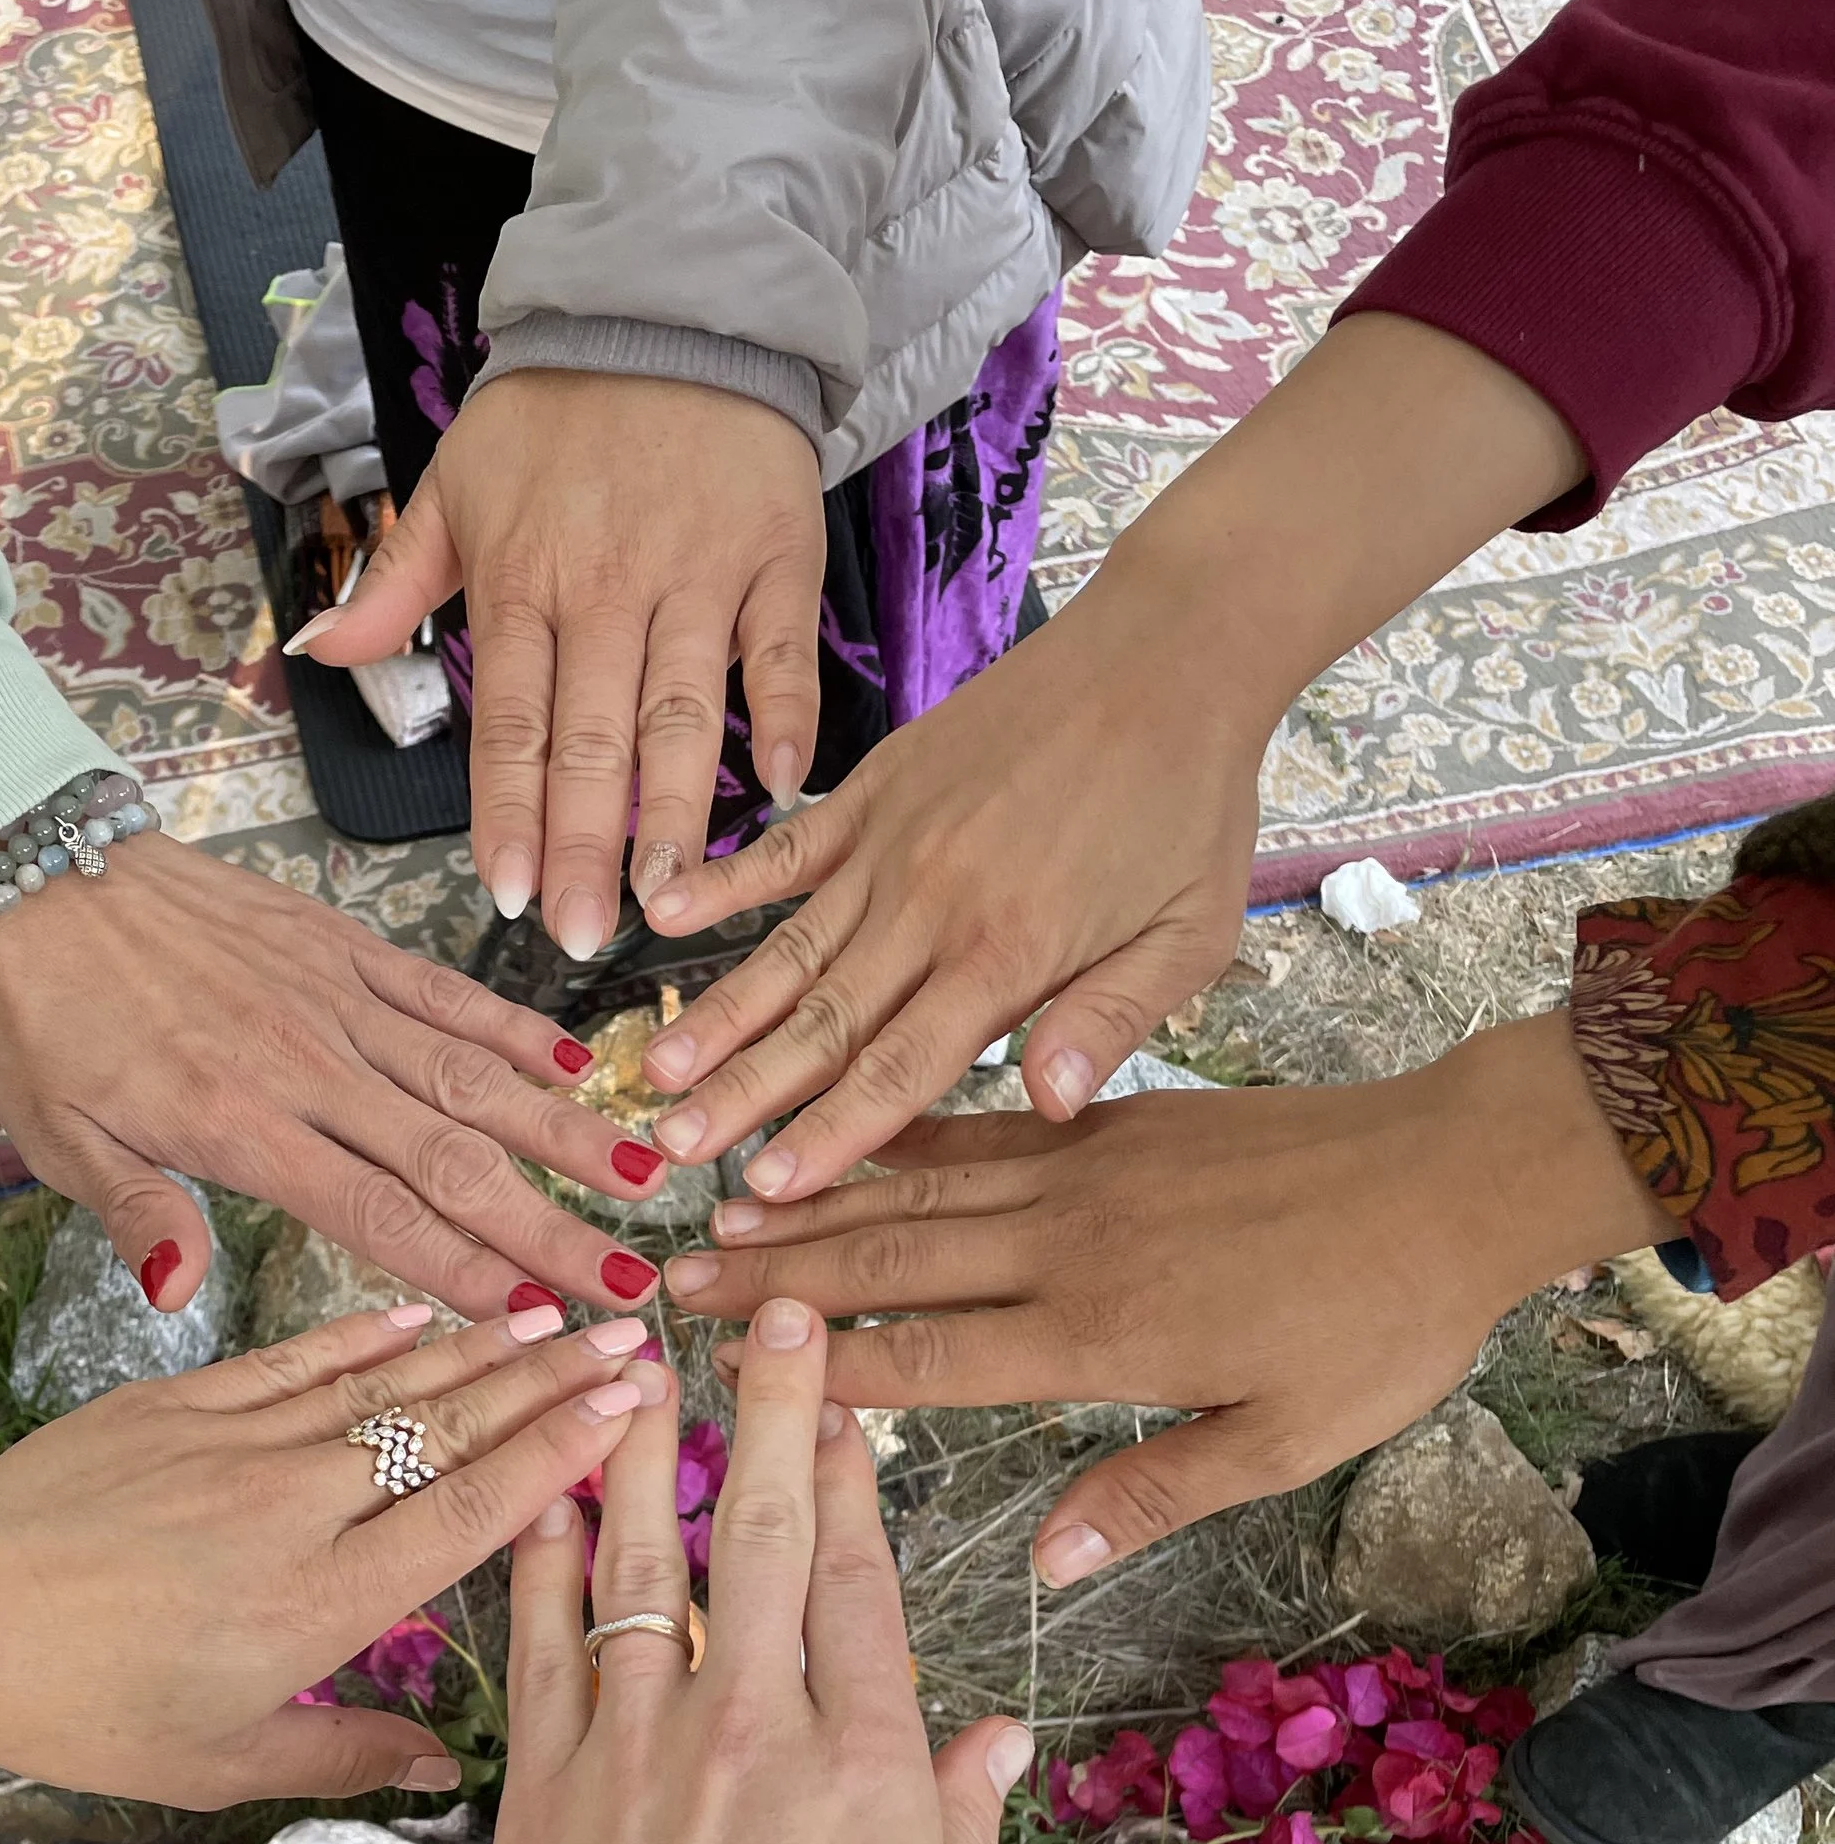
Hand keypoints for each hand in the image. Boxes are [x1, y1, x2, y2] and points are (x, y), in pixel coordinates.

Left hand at [0, 831, 669, 1319]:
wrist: (26, 873)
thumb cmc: (40, 1021)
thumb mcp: (57, 1139)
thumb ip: (138, 1212)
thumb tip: (179, 1293)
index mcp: (237, 1123)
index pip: (377, 1214)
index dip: (468, 1273)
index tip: (544, 1323)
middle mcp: (305, 1062)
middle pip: (452, 1159)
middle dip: (550, 1227)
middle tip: (631, 1280)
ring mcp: (333, 997)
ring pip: (471, 1074)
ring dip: (561, 1131)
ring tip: (642, 1176)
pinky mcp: (340, 945)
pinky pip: (444, 992)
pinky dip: (515, 1028)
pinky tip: (577, 1067)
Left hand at [0, 1301, 666, 1804]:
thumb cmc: (81, 1706)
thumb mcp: (218, 1762)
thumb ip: (343, 1756)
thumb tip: (443, 1769)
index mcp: (320, 1606)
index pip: (470, 1510)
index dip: (559, 1452)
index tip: (629, 1406)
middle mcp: (297, 1511)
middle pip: (451, 1431)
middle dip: (551, 1379)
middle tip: (631, 1336)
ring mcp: (239, 1445)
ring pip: (388, 1382)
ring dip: (481, 1344)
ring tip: (556, 1310)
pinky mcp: (180, 1402)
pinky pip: (298, 1358)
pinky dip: (367, 1332)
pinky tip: (424, 1315)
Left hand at [290, 371, 824, 965]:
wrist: (672, 303)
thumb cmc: (557, 410)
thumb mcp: (455, 482)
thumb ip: (394, 582)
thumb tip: (318, 655)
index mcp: (522, 580)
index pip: (511, 725)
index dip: (510, 816)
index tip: (510, 897)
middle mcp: (606, 588)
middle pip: (592, 741)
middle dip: (584, 847)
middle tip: (581, 937)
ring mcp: (696, 577)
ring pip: (684, 714)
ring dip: (677, 813)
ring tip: (668, 898)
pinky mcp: (775, 558)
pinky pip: (782, 653)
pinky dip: (788, 719)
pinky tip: (784, 790)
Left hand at [431, 1301, 1028, 1843]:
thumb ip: (955, 1828)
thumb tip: (993, 1738)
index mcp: (867, 1763)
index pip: (867, 1582)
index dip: (858, 1478)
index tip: (846, 1399)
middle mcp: (757, 1724)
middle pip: (770, 1534)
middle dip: (773, 1410)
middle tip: (771, 1314)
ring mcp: (642, 1744)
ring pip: (643, 1558)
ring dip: (643, 1448)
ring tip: (634, 1358)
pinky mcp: (548, 1784)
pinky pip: (542, 1640)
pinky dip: (542, 1561)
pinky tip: (541, 1496)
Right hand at [630, 315, 1589, 1203]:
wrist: (1168, 653)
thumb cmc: (1190, 802)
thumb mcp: (1189, 932)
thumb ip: (1114, 1020)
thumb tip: (1052, 1108)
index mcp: (1009, 953)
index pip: (902, 1068)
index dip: (831, 1135)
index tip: (770, 1190)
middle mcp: (933, 904)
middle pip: (823, 1022)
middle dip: (744, 1095)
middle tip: (673, 1150)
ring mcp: (894, 844)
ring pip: (790, 950)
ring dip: (719, 1015)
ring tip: (654, 1069)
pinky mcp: (876, 789)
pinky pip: (786, 847)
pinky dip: (724, 881)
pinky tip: (662, 912)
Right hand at [661, 1015, 1673, 1592]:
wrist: (1458, 1172)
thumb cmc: (1382, 1325)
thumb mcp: (1285, 1439)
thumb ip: (1155, 1491)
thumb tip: (1043, 1563)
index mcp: (1100, 1332)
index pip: (926, 1355)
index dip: (822, 1366)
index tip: (726, 1367)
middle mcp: (1069, 1241)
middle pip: (892, 1258)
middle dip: (776, 1272)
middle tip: (670, 1281)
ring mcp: (1086, 1168)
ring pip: (919, 1185)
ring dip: (815, 1198)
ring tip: (720, 1206)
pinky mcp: (1114, 1119)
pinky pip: (980, 1129)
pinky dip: (901, 1136)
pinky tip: (848, 1136)